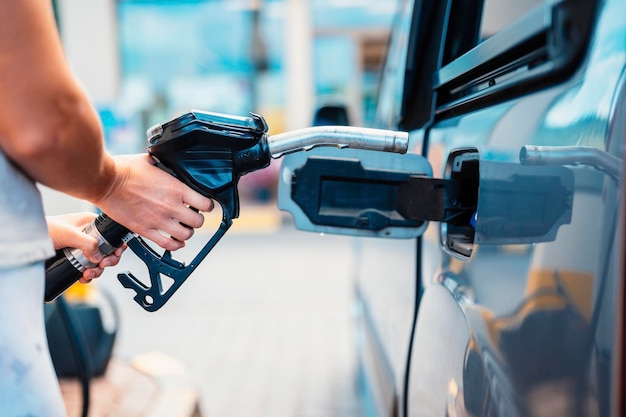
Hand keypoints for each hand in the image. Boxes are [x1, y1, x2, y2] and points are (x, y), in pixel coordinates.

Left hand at [46, 213, 125, 282]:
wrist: (25, 242)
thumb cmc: (44, 229)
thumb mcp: (68, 234)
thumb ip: (87, 243)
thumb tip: (99, 256)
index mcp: (90, 223)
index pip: (112, 234)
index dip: (117, 245)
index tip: (113, 254)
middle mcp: (88, 235)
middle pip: (108, 250)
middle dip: (107, 261)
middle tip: (101, 265)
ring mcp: (82, 248)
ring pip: (99, 262)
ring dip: (97, 271)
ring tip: (88, 274)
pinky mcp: (75, 260)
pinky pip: (88, 269)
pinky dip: (88, 275)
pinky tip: (82, 277)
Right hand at [93, 154, 213, 250]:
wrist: (104, 181)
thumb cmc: (124, 169)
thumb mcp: (152, 161)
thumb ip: (165, 167)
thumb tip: (169, 165)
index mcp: (176, 188)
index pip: (205, 203)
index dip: (207, 205)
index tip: (204, 204)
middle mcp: (170, 206)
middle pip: (198, 222)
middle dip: (197, 220)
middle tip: (192, 216)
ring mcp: (158, 220)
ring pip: (185, 235)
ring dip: (187, 233)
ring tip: (183, 228)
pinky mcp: (144, 229)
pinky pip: (167, 244)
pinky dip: (174, 245)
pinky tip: (175, 241)